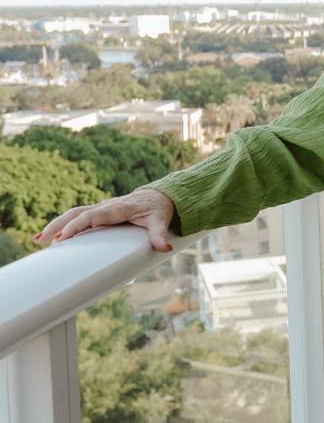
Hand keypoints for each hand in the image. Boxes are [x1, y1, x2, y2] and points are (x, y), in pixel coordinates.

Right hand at [34, 188, 176, 252]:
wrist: (160, 195)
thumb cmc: (159, 208)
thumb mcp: (161, 221)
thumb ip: (160, 235)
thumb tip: (164, 248)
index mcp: (117, 208)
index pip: (91, 216)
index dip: (76, 226)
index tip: (62, 238)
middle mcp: (106, 206)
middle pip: (76, 213)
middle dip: (58, 225)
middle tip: (40, 240)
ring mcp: (102, 208)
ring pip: (75, 213)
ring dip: (57, 225)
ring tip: (38, 239)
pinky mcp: (101, 212)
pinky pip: (79, 216)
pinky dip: (65, 224)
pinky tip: (54, 237)